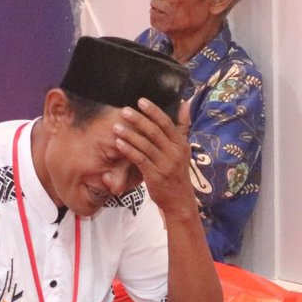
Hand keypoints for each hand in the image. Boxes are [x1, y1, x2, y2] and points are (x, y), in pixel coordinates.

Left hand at [113, 99, 194, 219]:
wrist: (179, 200)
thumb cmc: (178, 172)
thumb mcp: (184, 149)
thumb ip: (182, 127)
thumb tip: (185, 103)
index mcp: (182, 144)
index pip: (167, 123)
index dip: (153, 111)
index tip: (141, 101)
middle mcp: (175, 153)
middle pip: (155, 132)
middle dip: (138, 120)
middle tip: (125, 110)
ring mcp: (165, 165)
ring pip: (145, 145)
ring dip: (129, 134)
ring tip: (116, 126)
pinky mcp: (155, 176)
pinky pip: (140, 160)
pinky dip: (129, 150)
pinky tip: (119, 143)